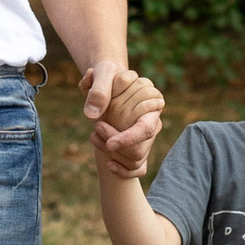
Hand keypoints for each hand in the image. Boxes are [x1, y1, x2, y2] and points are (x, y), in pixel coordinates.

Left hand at [82, 59, 163, 174]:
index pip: (145, 129)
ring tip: (94, 134)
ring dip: (112, 154)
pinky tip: (108, 164)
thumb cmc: (106, 77)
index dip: (128, 139)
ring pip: (135, 160)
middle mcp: (152, 123)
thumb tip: (93, 114)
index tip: (110, 144)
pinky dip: (123, 171)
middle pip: (139, 150)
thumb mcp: (102, 73)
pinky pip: (137, 170)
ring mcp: (146, 138)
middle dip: (115, 144)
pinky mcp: (137, 147)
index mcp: (152, 104)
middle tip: (96, 127)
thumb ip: (99, 88)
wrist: (105, 85)